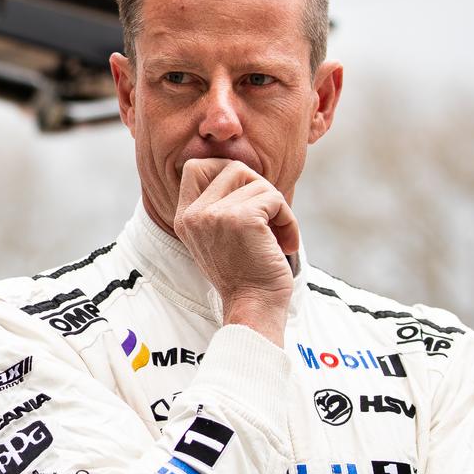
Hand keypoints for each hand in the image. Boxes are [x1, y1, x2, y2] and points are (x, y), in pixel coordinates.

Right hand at [174, 159, 299, 346]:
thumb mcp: (218, 237)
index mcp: (184, 218)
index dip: (225, 171)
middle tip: (268, 215)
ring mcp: (214, 215)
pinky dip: (289, 220)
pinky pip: (275, 198)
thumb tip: (244, 171)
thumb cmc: (245, 274)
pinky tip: (285, 243)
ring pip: (257, 182)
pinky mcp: (240, 219)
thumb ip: (219, 206)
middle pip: (232, 168)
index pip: (195, 167)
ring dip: (278, 207)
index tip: (246, 197)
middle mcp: (194, 214)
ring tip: (278, 235)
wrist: (253, 307)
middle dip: (258, 187)